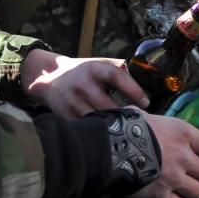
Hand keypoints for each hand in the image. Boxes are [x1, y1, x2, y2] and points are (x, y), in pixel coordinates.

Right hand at [22, 50, 149, 119]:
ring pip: (98, 119)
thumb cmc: (83, 72)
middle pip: (107, 104)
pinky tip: (112, 134)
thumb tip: (148, 74)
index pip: (116, 76)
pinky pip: (88, 128)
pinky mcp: (66, 117)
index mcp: (93, 68)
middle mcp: (81, 84)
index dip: (133, 89)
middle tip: (142, 121)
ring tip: (130, 130)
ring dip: (114, 125)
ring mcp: (72, 102)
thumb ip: (120, 68)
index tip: (146, 101)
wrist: (50, 80)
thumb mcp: (99, 64)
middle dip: (126, 114)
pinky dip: (101, 131)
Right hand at [128, 114, 198, 197]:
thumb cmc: (123, 127)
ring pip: (197, 193)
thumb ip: (155, 123)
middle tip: (190, 175)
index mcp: (183, 133)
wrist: (106, 149)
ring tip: (180, 189)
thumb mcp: (143, 116)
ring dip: (190, 192)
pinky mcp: (161, 196)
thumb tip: (149, 121)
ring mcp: (174, 178)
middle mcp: (183, 157)